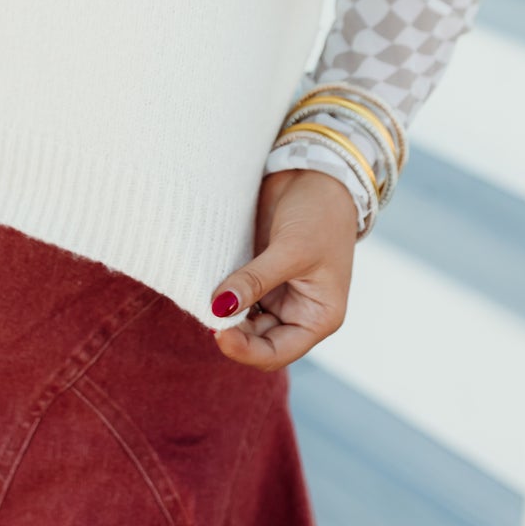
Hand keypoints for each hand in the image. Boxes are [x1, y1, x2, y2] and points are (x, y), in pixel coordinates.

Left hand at [210, 167, 357, 369]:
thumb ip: (255, 281)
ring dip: (224, 315)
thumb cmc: (320, 214)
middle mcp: (298, 312)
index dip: (246, 349)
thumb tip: (218, 308)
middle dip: (231, 331)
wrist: (315, 172)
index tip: (218, 331)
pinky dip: (222, 295)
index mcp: (318, 317)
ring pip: (243, 321)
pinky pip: (237, 296)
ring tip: (204, 297)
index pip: (276, 352)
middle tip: (204, 309)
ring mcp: (277, 294)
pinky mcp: (259, 275)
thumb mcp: (291, 249)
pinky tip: (207, 285)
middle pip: (256, 341)